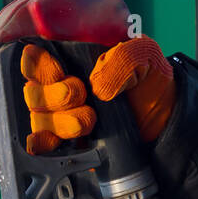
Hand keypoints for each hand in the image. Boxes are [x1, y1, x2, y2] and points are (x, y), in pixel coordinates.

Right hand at [21, 36, 175, 154]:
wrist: (164, 116)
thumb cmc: (149, 77)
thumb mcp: (143, 54)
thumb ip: (122, 59)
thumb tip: (98, 87)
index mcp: (71, 57)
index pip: (34, 56)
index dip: (37, 64)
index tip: (59, 70)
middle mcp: (59, 84)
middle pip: (33, 91)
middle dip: (54, 95)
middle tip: (80, 94)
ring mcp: (61, 114)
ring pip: (38, 119)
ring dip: (59, 122)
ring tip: (88, 121)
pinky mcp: (67, 141)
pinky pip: (41, 144)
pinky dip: (41, 144)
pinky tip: (50, 142)